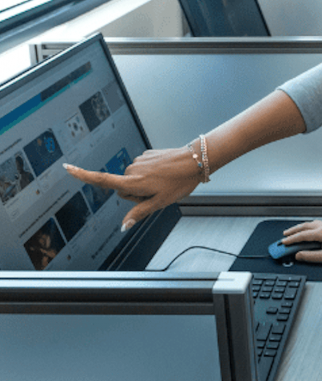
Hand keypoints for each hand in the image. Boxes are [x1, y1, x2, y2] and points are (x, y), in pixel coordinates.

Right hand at [64, 146, 202, 229]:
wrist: (195, 160)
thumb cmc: (179, 182)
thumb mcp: (159, 203)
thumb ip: (139, 213)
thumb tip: (123, 226)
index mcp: (133, 181)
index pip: (102, 179)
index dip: (83, 175)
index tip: (67, 168)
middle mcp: (133, 169)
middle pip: (123, 187)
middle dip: (135, 193)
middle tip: (156, 192)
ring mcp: (140, 160)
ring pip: (133, 178)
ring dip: (143, 183)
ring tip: (162, 183)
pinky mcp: (147, 154)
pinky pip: (142, 169)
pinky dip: (150, 174)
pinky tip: (164, 174)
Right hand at [282, 220, 321, 264]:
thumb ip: (310, 256)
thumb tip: (299, 255)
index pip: (303, 235)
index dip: (291, 239)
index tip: (283, 242)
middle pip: (305, 226)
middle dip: (293, 230)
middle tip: (285, 235)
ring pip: (311, 224)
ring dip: (301, 228)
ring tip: (294, 232)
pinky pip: (318, 224)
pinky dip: (309, 227)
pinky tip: (309, 232)